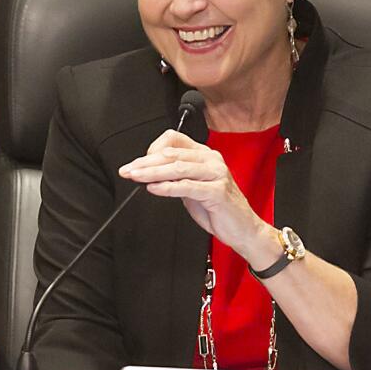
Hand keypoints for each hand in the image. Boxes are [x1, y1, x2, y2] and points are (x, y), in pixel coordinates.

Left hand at [118, 130, 276, 264]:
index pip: (175, 140)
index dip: (153, 148)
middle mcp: (212, 160)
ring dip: (152, 172)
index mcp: (205, 155)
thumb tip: (149, 173)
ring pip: (178, 167)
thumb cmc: (218, 209)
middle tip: (127, 170)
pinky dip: (167, 187)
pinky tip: (153, 188)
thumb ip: (175, 178)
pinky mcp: (217, 191)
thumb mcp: (192, 189)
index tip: (138, 162)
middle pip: (172, 154)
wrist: (243, 229)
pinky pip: (187, 186)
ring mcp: (216, 174)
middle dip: (145, 162)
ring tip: (135, 177)